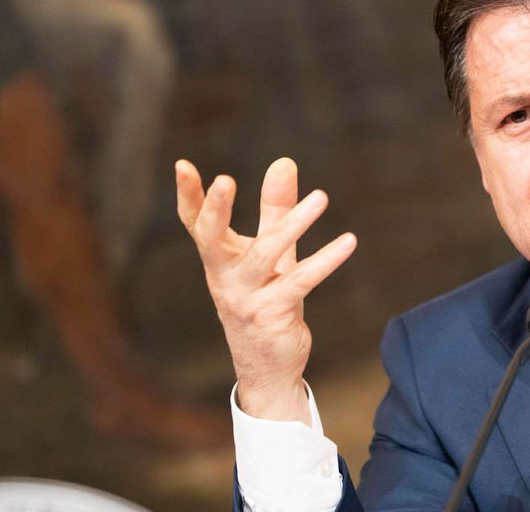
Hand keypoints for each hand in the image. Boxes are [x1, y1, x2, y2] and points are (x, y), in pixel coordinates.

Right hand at [176, 157, 356, 423]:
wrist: (268, 367)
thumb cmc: (266, 298)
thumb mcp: (271, 251)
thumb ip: (275, 207)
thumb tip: (284, 161)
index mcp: (218, 260)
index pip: (196, 223)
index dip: (189, 196)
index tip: (182, 165)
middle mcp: (224, 277)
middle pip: (212, 238)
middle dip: (215, 209)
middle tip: (224, 179)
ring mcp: (246, 298)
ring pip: (265, 254)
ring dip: (293, 223)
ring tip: (321, 197)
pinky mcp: (273, 315)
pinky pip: (301, 281)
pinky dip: (326, 260)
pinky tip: (348, 241)